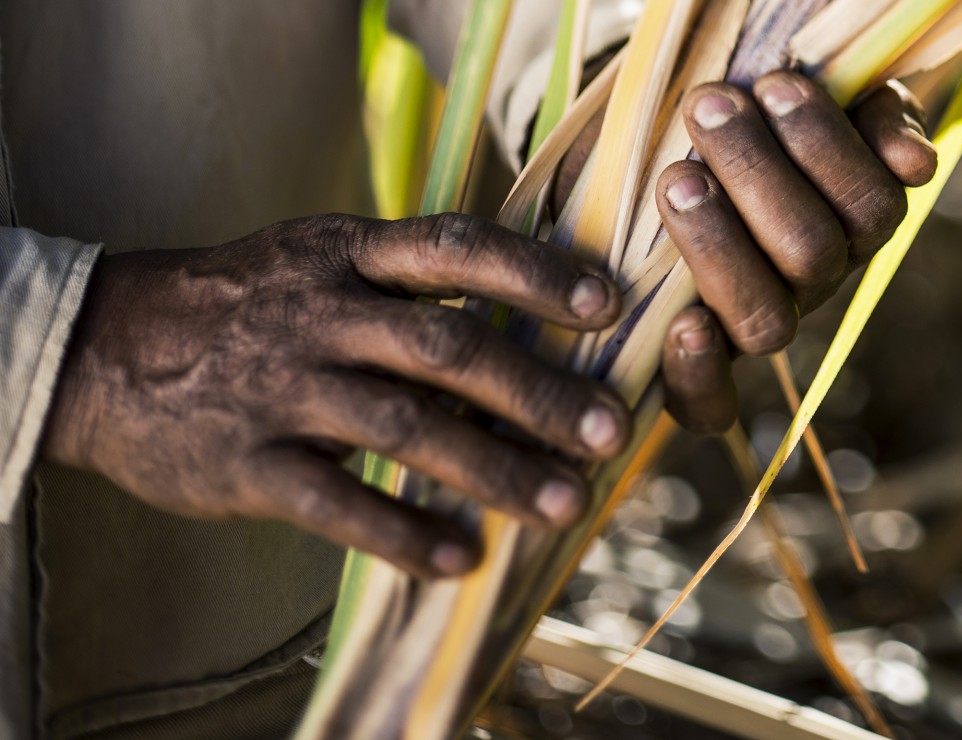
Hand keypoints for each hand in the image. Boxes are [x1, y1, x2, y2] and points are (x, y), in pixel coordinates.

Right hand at [41, 213, 631, 577]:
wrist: (104, 349)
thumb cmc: (244, 305)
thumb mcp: (317, 263)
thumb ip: (405, 288)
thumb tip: (523, 328)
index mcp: (347, 254)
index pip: (455, 248)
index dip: (535, 273)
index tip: (607, 305)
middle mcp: (321, 313)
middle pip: (448, 349)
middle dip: (537, 392)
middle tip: (609, 432)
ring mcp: (282, 387)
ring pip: (405, 429)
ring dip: (494, 470)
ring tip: (563, 504)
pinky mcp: (246, 460)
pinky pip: (336, 503)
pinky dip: (402, 535)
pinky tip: (460, 560)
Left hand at [657, 75, 936, 431]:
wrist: (658, 156)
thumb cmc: (740, 117)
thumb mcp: (813, 98)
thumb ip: (874, 115)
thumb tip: (915, 166)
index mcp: (850, 222)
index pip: (871, 206)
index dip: (828, 151)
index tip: (775, 85)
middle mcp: (811, 282)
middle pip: (811, 252)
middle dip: (756, 172)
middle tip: (709, 107)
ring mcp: (756, 323)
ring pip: (763, 319)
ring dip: (718, 245)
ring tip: (675, 176)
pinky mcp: (694, 366)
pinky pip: (709, 407)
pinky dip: (699, 374)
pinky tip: (682, 323)